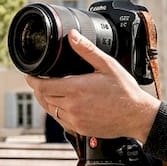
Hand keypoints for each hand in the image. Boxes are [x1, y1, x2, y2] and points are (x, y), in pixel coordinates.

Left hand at [23, 30, 159, 141]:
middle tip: (38, 81)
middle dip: (39, 89)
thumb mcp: (107, 65)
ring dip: (47, 100)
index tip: (30, 75)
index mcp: (76, 89)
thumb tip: (72, 36)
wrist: (136, 116)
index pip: (43, 86)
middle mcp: (72, 106)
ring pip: (51, 110)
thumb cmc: (124, 91)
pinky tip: (62, 105)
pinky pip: (61, 121)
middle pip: (44, 98)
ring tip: (48, 91)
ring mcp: (75, 120)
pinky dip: (57, 112)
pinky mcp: (80, 129)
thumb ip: (86, 50)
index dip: (33, 80)